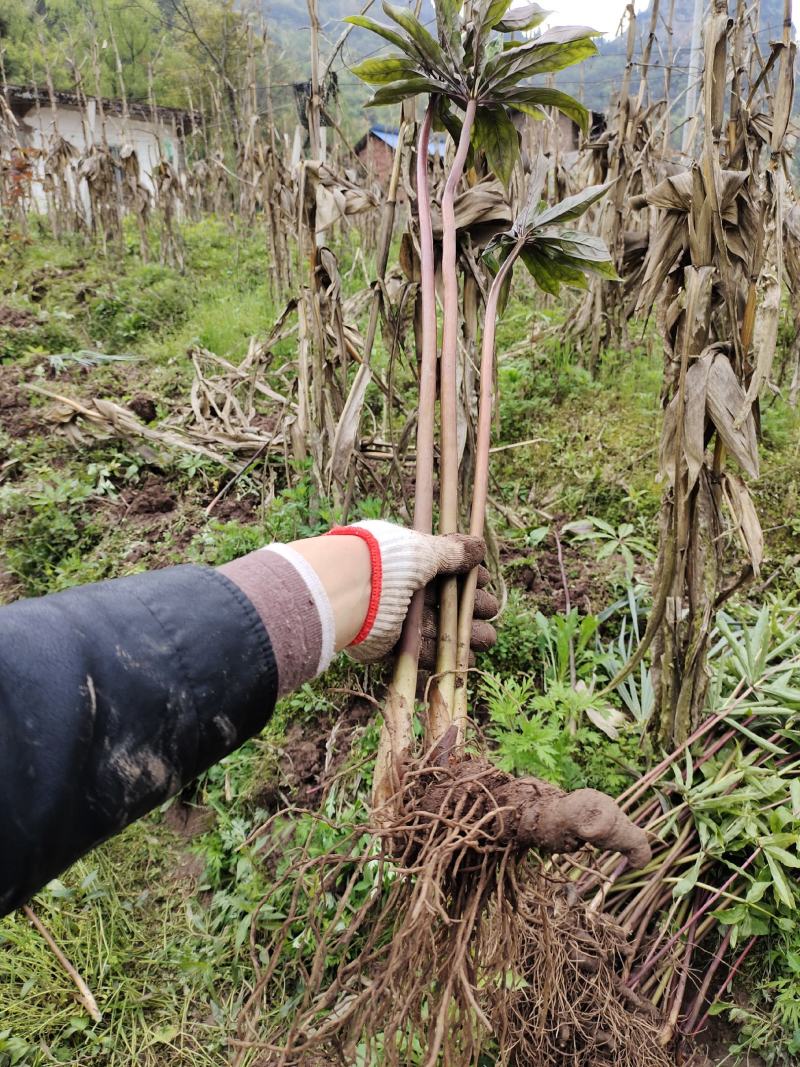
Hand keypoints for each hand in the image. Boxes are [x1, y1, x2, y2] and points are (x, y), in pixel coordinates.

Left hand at [328, 521, 496, 663]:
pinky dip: (441, 654)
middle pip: (443, 601)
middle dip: (470, 607)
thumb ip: (452, 552)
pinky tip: (465, 656)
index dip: (466, 576)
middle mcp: (401, 589)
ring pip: (435, 628)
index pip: (442, 570)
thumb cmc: (389, 562)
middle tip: (490, 611)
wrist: (351, 590)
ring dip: (463, 634)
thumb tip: (478, 546)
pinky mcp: (388, 644)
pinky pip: (419, 650)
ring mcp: (395, 618)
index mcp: (407, 563)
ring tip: (488, 639)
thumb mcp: (425, 551)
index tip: (486, 581)